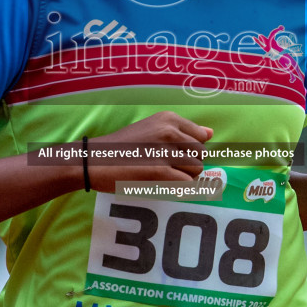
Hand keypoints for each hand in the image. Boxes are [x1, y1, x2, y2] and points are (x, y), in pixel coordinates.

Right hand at [85, 111, 211, 191]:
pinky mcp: (160, 171)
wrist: (96, 161)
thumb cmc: (123, 147)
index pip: (201, 136)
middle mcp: (169, 131)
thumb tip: (210, 133)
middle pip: (201, 154)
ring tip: (163, 175)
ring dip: (184, 176)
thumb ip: (182, 131)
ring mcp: (165, 151)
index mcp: (168, 119)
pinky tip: (161, 182)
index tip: (174, 154)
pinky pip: (187, 183)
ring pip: (196, 169)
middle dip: (189, 164)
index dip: (190, 150)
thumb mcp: (151, 129)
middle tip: (166, 167)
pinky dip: (178, 187)